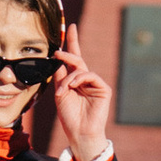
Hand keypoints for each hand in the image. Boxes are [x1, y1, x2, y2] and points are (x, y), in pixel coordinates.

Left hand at [44, 22, 114, 160]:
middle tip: (57, 52)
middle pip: (78, 59)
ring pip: (81, 69)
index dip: (73, 42)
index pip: (73, 59)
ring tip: (64, 89)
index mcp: (75, 81)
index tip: (71, 27)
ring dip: (69, 77)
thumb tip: (58, 59)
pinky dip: (79, 79)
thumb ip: (60, 76)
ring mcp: (95, 84)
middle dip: (68, 52)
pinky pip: (91, 76)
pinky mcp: (103, 89)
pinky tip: (73, 87)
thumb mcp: (60, 93)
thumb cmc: (68, 116)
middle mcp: (85, 80)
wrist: (79, 133)